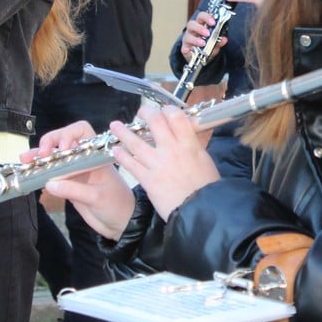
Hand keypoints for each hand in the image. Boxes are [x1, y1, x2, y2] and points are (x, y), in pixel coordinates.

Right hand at [25, 122, 136, 238]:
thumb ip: (73, 190)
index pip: (81, 132)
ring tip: (25, 159)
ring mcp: (74, 171)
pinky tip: (28, 170)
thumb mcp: (97, 198)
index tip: (61, 149)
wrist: (120, 224)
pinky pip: (51, 172)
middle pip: (63, 140)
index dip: (68, 135)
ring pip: (54, 156)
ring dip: (39, 155)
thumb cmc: (117, 206)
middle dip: (49, 142)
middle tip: (41, 154)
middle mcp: (83, 159)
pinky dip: (40, 170)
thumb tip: (49, 183)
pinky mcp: (67, 183)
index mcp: (95, 156)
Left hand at [105, 104, 218, 221]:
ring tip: (114, 125)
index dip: (168, 109)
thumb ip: (193, 147)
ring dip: (123, 132)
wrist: (199, 212)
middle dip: (145, 114)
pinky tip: (115, 150)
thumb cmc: (207, 188)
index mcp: (189, 145)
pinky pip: (131, 164)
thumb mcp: (205, 161)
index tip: (164, 110)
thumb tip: (186, 138)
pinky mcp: (147, 179)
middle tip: (141, 113)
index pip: (176, 117)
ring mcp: (157, 164)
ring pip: (136, 142)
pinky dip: (121, 156)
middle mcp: (172, 150)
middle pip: (155, 123)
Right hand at [179, 11, 224, 59]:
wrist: (201, 57)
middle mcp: (192, 30)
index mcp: (201, 25)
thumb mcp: (215, 43)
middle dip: (199, 28)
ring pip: (187, 36)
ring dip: (195, 39)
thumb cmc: (207, 45)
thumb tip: (224, 39)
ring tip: (202, 43)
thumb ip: (219, 41)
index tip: (213, 22)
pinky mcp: (185, 48)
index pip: (201, 16)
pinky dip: (186, 49)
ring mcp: (187, 39)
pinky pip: (183, 48)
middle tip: (207, 33)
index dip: (206, 17)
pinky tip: (189, 50)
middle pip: (192, 24)